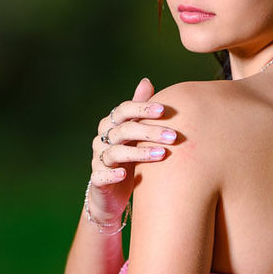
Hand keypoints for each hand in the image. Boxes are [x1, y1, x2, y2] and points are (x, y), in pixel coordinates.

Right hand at [86, 75, 177, 222]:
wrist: (112, 193)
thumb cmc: (128, 158)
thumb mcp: (135, 133)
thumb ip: (139, 109)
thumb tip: (146, 80)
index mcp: (111, 124)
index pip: (123, 110)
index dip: (142, 108)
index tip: (164, 110)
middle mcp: (102, 139)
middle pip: (124, 130)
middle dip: (150, 131)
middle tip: (174, 136)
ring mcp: (99, 159)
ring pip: (116, 152)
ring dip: (140, 152)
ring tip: (162, 154)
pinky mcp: (98, 180)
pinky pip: (102, 176)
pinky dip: (112, 175)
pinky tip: (125, 175)